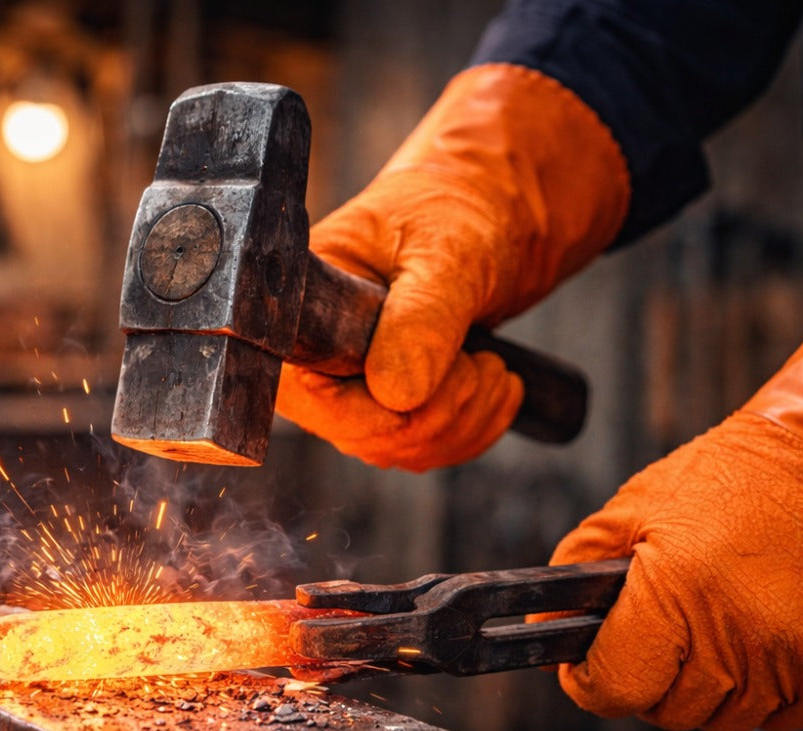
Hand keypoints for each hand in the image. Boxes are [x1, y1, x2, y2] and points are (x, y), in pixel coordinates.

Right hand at [276, 63, 628, 470]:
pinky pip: (425, 448)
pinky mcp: (393, 405)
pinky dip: (472, 428)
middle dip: (438, 413)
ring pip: (400, 449)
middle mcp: (320, 360)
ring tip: (494, 369)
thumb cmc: (459, 210)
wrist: (495, 212)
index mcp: (305, 314)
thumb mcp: (446, 254)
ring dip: (463, 421)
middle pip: (363, 435)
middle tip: (483, 365)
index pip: (311, 398)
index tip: (441, 376)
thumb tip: (395, 394)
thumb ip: (420, 320)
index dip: (378, 410)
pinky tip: (497, 387)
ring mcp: (355, 389)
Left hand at [546, 309, 802, 730]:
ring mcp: (795, 661)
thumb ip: (576, 570)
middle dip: (649, 677)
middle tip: (660, 628)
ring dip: (707, 685)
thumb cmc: (728, 479)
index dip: (590, 679)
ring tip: (713, 622)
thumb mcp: (632, 509)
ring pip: (722, 718)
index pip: (613, 688)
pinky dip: (762, 688)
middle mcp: (737, 637)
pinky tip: (757, 633)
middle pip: (666, 711)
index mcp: (677, 592)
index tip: (589, 663)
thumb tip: (544, 626)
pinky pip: (780, 715)